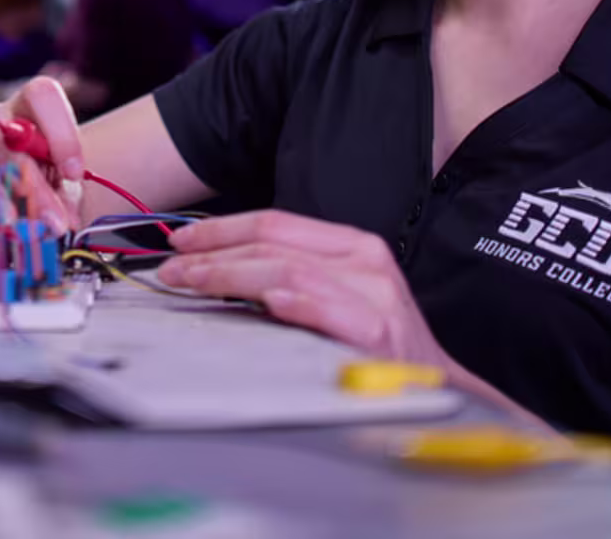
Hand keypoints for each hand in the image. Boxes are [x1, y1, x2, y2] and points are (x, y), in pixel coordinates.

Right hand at [0, 76, 83, 233]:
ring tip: (6, 222)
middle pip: (6, 135)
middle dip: (31, 183)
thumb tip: (63, 220)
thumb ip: (64, 198)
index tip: (74, 174)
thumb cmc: (40, 178)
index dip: (60, 131)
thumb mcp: (60, 185)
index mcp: (28, 108)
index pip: (41, 94)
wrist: (15, 191)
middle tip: (48, 221)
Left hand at [159, 210, 448, 367]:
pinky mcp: (377, 333)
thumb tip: (222, 269)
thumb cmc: (382, 344)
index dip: (221, 228)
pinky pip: (325, 308)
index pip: (275, 222)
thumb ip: (295, 275)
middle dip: (212, 253)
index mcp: (353, 245)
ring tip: (191, 283)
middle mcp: (365, 261)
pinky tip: (261, 300)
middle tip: (170, 268)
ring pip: (285, 270)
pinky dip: (291, 301)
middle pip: (272, 243)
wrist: (439, 387)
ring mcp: (373, 295)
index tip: (179, 241)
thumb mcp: (342, 293)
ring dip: (229, 274)